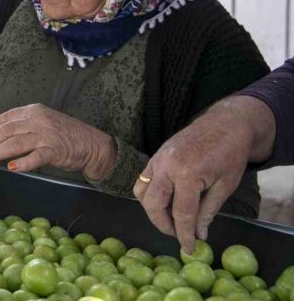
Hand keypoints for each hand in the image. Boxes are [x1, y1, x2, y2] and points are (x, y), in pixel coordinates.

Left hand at [0, 103, 116, 179]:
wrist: (93, 144)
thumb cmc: (65, 134)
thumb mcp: (44, 121)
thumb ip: (25, 125)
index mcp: (34, 110)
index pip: (7, 117)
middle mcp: (38, 120)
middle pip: (8, 130)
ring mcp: (46, 135)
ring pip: (16, 143)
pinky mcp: (55, 150)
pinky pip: (35, 157)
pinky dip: (23, 163)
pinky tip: (12, 167)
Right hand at [133, 96, 275, 252]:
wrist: (224, 123)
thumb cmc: (229, 154)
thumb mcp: (224, 186)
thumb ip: (208, 210)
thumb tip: (199, 233)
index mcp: (187, 174)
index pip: (181, 213)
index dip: (184, 234)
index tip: (189, 248)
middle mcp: (166, 166)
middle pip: (153, 204)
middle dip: (163, 224)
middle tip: (178, 234)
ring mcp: (157, 159)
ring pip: (142, 192)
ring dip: (153, 209)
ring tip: (170, 218)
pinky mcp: (154, 156)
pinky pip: (144, 179)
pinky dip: (150, 194)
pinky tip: (166, 201)